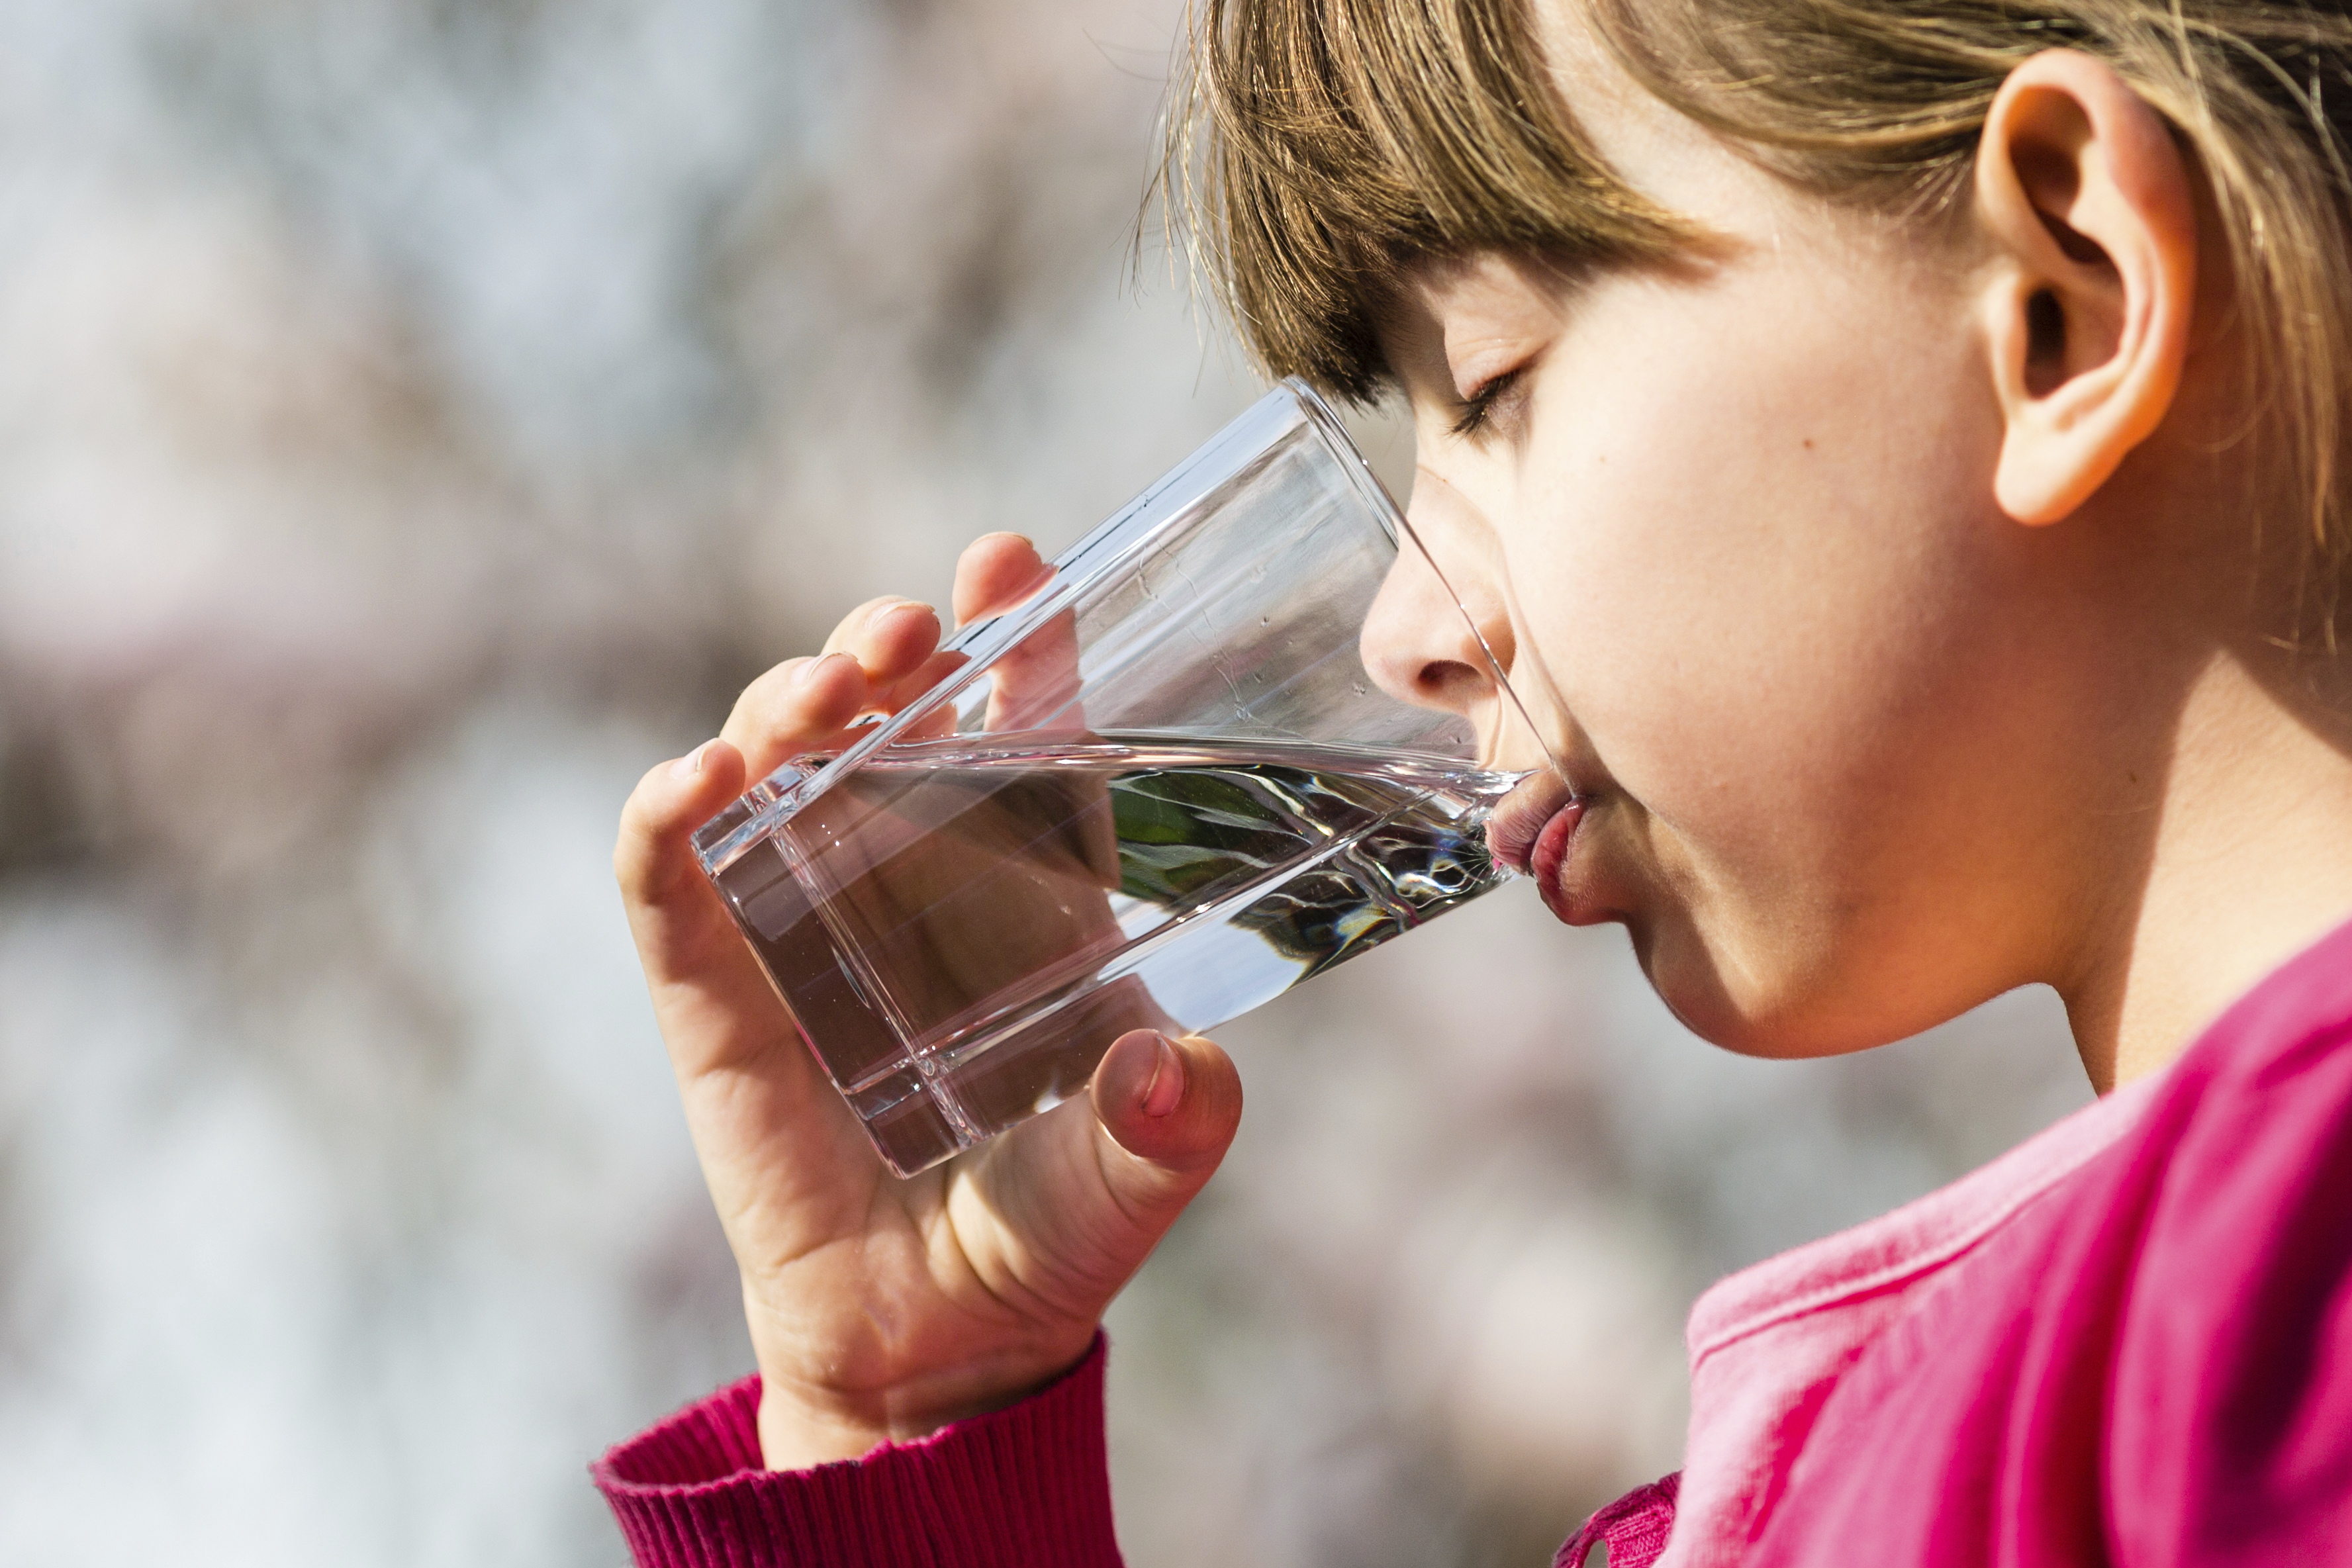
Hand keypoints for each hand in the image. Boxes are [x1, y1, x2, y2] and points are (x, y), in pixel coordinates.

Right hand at [615, 532, 1244, 1467]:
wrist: (931, 1345)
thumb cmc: (1045, 1234)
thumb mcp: (1128, 1179)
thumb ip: (1169, 1130)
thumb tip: (1184, 1075)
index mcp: (1029, 888)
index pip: (1026, 734)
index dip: (1022, 641)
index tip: (1015, 557)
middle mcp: (912, 879)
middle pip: (889, 716)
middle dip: (888, 647)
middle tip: (910, 627)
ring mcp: (801, 922)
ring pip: (777, 762)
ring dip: (789, 704)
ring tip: (828, 692)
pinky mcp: (713, 989)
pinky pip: (669, 880)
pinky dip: (668, 819)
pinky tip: (697, 782)